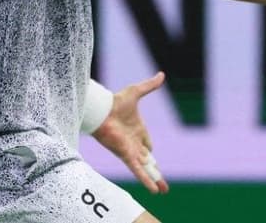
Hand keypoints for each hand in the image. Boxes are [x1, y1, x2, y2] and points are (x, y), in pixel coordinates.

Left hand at [92, 72, 169, 193]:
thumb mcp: (136, 92)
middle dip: (155, 170)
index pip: (147, 143)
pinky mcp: (127, 155)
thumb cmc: (116, 101)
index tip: (152, 155)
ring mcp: (131, 150)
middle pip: (148, 159)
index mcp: (138, 129)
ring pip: (146, 168)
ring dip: (154, 179)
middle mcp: (135, 142)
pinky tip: (154, 190)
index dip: (150, 148)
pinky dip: (146, 180)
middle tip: (163, 181)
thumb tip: (162, 74)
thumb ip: (150, 86)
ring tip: (163, 191)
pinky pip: (138, 170)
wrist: (101, 110)